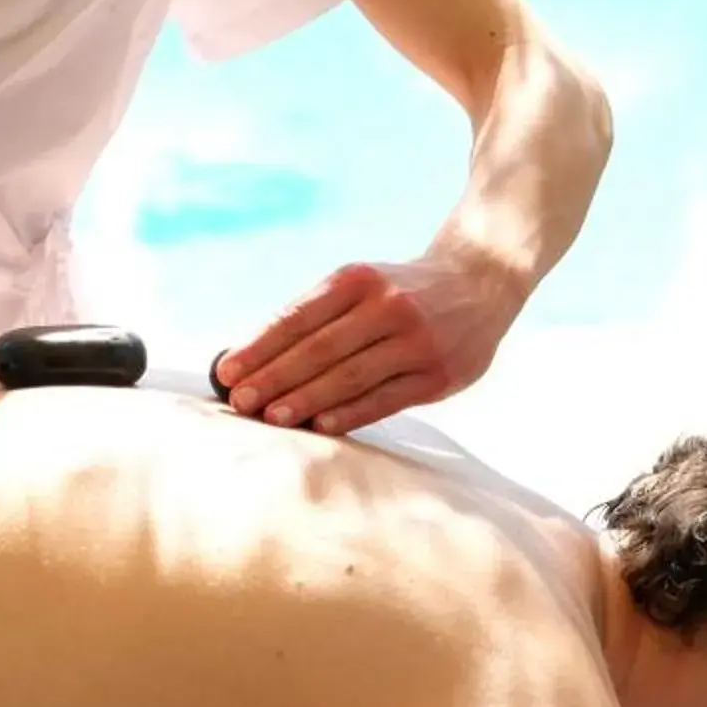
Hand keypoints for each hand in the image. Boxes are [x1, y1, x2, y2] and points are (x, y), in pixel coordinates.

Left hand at [213, 253, 528, 436]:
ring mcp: (416, 340)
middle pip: (320, 348)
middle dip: (274, 377)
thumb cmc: (400, 291)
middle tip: (239, 401)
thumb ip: (316, 317)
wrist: (481, 280)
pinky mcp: (439, 374)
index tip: (225, 371)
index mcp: (358, 280)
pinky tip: (321, 427)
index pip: (298, 317)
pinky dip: (351, 413)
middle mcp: (388, 306)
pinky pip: (386, 399)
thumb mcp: (361, 285)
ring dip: (307, 399)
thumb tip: (252, 358)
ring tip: (271, 417)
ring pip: (351, 376)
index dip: (259, 346)